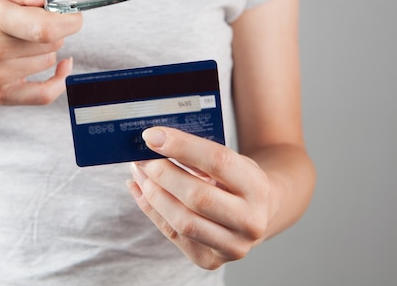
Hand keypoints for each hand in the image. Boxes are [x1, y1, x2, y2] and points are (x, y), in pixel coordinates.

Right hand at [0, 0, 82, 104]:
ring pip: (48, 62)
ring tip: (23, 41)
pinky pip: (44, 94)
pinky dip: (59, 80)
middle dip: (53, 31)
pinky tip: (63, 66)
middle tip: (35, 24)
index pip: (44, 27)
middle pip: (50, 43)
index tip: (75, 16)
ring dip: (46, 50)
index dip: (69, 22)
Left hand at [127, 127, 277, 269]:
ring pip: (182, 221)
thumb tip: (154, 141)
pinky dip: (151, 210)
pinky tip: (140, 191)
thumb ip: (198, 153)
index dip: (181, 146)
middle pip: (197, 196)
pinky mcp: (210, 261)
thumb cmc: (237, 181)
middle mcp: (250, 221)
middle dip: (162, 175)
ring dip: (153, 194)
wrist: (257, 214)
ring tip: (139, 174)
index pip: (218, 161)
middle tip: (141, 158)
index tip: (152, 136)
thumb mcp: (230, 160)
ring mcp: (232, 246)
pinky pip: (173, 234)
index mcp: (257, 187)